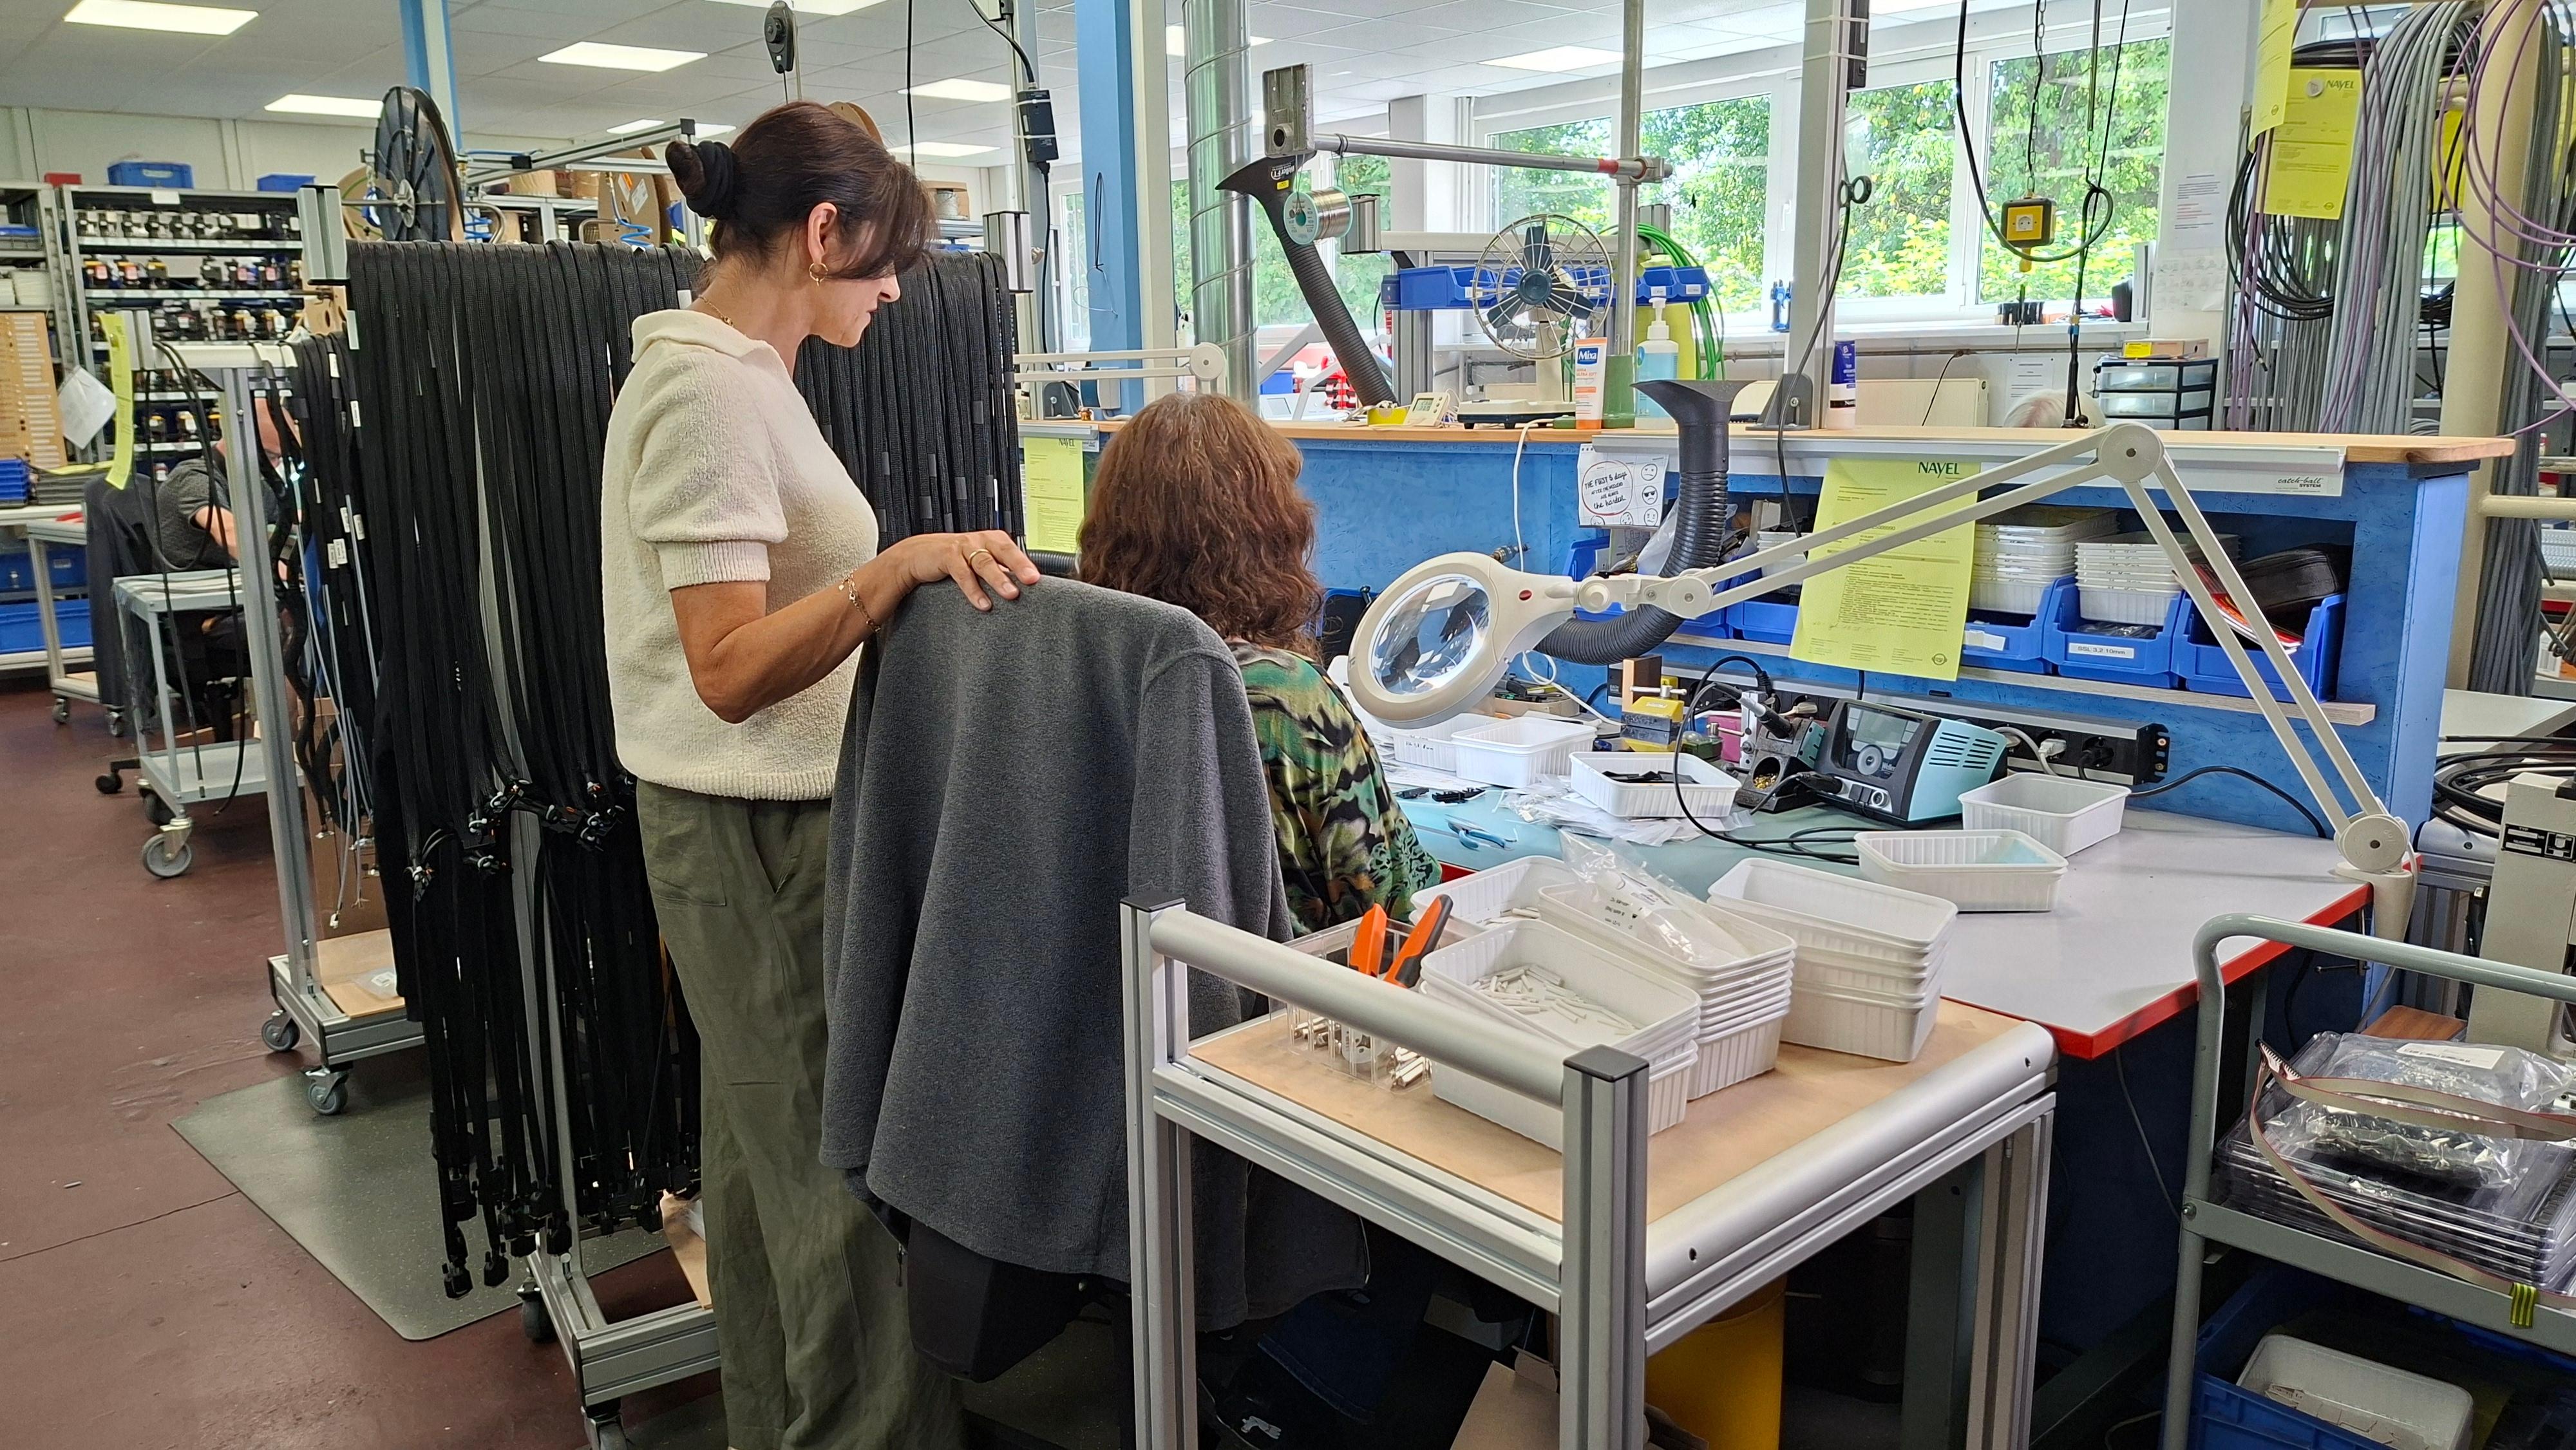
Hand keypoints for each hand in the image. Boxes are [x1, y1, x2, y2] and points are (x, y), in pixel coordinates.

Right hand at [884, 530, 1040, 611]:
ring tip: (1011, 595)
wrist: (917, 555)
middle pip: (1004, 550)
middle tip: (1032, 580)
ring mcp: (963, 547)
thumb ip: (998, 571)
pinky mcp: (947, 556)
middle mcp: (980, 541)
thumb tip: (1023, 587)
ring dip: (999, 579)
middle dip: (1019, 565)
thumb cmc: (953, 559)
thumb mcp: (978, 563)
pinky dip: (973, 590)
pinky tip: (983, 604)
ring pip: (984, 562)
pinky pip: (963, 573)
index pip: (1014, 550)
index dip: (1026, 563)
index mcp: (992, 541)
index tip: (1038, 579)